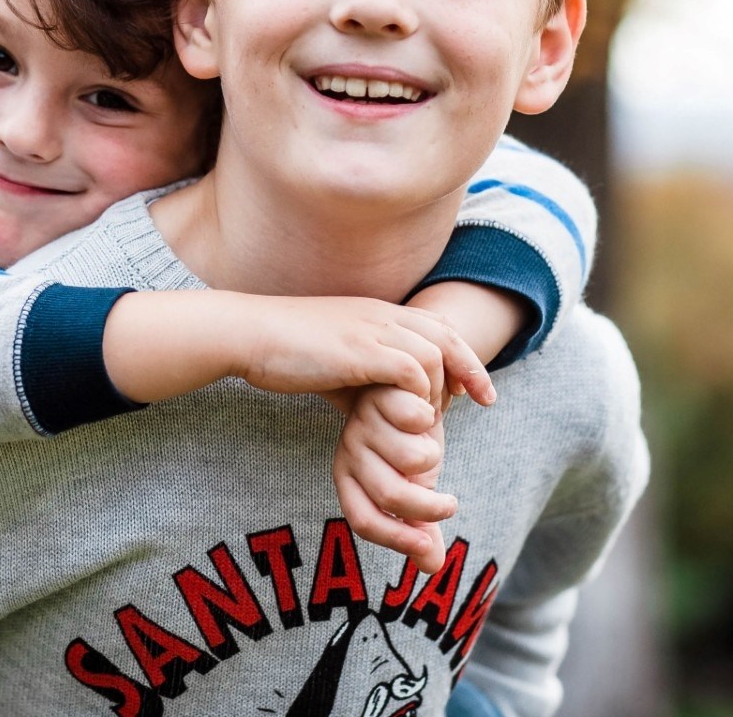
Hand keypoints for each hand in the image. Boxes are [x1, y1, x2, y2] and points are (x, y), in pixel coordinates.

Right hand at [236, 296, 493, 409]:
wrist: (248, 333)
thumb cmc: (283, 351)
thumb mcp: (333, 361)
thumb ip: (360, 379)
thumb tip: (374, 410)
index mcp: (374, 312)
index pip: (435, 324)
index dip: (460, 354)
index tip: (473, 389)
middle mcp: (379, 314)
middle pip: (444, 333)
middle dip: (470, 368)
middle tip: (484, 401)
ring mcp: (370, 329)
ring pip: (432, 353)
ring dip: (439, 389)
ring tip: (434, 420)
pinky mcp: (359, 351)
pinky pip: (410, 370)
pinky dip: (418, 396)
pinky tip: (411, 418)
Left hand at [332, 384, 451, 572]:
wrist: (406, 391)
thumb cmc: (408, 444)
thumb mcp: (415, 487)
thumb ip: (421, 525)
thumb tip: (432, 568)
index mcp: (349, 478)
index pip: (363, 518)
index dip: (396, 539)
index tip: (429, 546)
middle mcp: (350, 451)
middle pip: (391, 494)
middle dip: (430, 507)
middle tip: (451, 504)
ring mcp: (363, 422)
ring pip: (411, 458)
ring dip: (433, 454)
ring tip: (430, 444)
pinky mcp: (381, 393)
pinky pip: (416, 418)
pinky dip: (432, 419)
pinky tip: (431, 411)